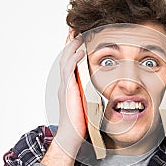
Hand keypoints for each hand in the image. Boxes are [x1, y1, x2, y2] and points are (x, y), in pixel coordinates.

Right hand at [56, 31, 86, 148]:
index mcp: (70, 86)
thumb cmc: (80, 122)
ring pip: (65, 60)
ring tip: (78, 35)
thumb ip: (90, 94)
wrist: (71, 135)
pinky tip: (81, 51)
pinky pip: (69, 70)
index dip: (73, 51)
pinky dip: (74, 59)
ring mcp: (65, 86)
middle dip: (69, 43)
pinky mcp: (68, 90)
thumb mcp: (87, 103)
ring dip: (71, 46)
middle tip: (74, 30)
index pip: (70, 64)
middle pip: (65, 58)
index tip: (78, 39)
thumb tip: (101, 91)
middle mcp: (65, 83)